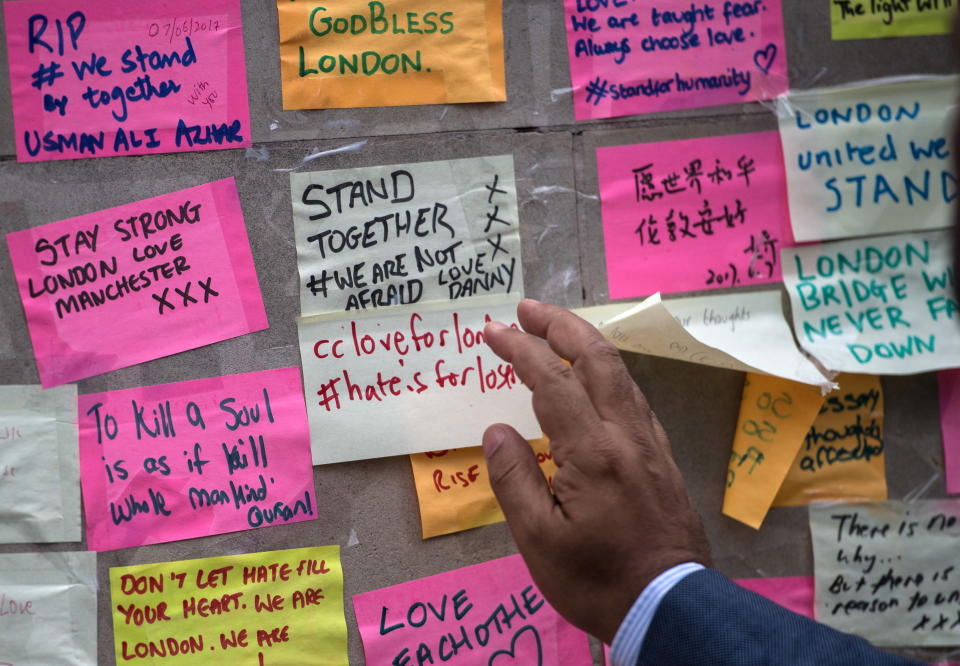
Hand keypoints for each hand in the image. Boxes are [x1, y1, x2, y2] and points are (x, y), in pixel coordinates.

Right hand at [482, 299, 710, 643]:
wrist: (670, 606)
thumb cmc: (596, 580)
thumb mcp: (538, 540)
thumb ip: (514, 479)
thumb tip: (496, 431)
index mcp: (592, 452)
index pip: (552, 382)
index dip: (520, 349)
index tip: (493, 331)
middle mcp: (626, 435)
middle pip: (597, 359)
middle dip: (560, 325)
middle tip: (527, 308)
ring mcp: (650, 443)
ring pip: (621, 375)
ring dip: (586, 343)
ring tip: (556, 330)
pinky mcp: (662, 457)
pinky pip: (634, 399)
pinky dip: (608, 374)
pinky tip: (596, 378)